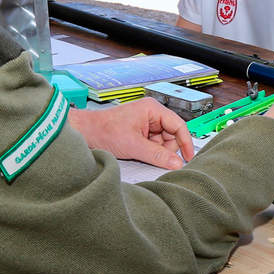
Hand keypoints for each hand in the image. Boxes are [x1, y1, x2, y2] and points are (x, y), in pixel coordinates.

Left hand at [68, 99, 194, 169]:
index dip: (185, 142)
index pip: (178, 125)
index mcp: (153, 109)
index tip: (188, 158)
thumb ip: (157, 155)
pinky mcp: (139, 132)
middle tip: (155, 157)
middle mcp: (151, 114)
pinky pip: (152, 144)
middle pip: (171, 135)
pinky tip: (137, 153)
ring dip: (155, 151)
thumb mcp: (134, 146)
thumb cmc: (104, 131)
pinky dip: (148, 151)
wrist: (84, 133)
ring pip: (162, 142)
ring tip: (140, 153)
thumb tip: (176, 163)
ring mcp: (145, 123)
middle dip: (166, 148)